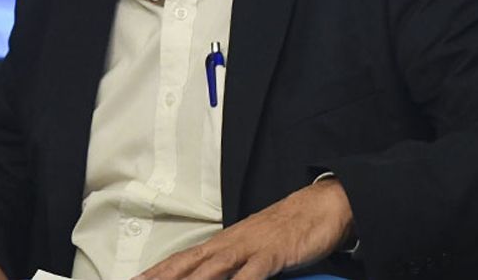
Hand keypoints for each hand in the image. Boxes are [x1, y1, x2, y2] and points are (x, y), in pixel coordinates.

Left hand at [135, 178, 354, 279]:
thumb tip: (212, 277)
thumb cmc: (285, 231)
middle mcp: (229, 244)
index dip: (156, 272)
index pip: (181, 260)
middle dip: (160, 278)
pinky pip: (252, 273)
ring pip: (212, 269)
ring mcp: (249, 248)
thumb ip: (232, 267)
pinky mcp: (273, 254)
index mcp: (222, 243)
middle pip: (187, 264)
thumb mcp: (253, 250)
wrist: (320, 205)